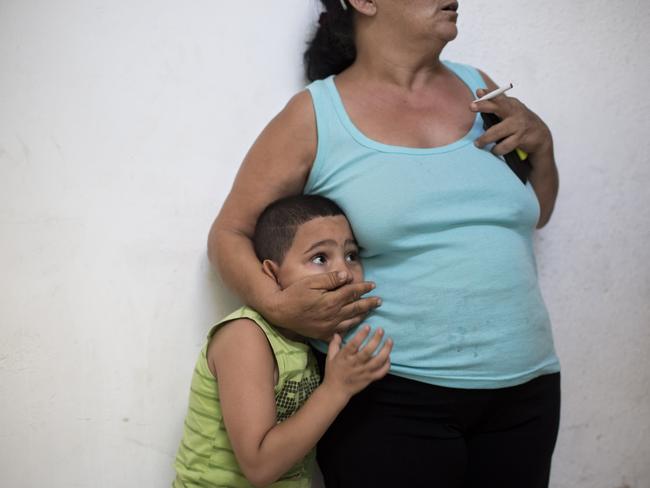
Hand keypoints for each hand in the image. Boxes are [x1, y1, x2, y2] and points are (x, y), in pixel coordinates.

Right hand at [264, 271, 381, 340]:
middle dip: (369, 304)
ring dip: (362, 316)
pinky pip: (340, 334)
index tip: (373, 285)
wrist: (280, 312)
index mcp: (332, 300)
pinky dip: (348, 331)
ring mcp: (329, 326)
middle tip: (379, 301)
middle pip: (356, 308)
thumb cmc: (294, 294)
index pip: (352, 292)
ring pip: (351, 322)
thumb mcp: (311, 282)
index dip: (364, 288)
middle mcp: (333, 315)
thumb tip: (347, 276)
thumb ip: (330, 279)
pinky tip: (353, 329)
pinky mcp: (323, 334)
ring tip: (370, 312)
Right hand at [322, 325, 391, 400]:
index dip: (361, 335)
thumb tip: (337, 334)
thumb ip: (334, 345)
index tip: (368, 326)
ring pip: (377, 361)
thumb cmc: (333, 372)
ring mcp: (363, 372)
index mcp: (344, 357)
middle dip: (376, 340)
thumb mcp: (330, 357)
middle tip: (381, 330)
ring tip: (389, 341)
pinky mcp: (369, 379)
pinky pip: (381, 372)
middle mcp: (355, 364)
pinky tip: (388, 356)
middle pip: (367, 352)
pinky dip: (386, 365)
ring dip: (385, 350)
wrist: (336, 391)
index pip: (353, 344)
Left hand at [471, 88, 552, 158]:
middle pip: (498, 107)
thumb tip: (475, 107)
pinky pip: (504, 145)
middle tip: (471, 106)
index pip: (498, 96)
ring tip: (477, 143)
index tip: (479, 91)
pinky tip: (494, 150)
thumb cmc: (518, 123)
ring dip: (485, 139)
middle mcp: (515, 111)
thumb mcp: (510, 112)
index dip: (488, 93)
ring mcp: (518, 124)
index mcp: (510, 104)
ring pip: (496, 132)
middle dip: (483, 106)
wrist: (540, 134)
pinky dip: (497, 149)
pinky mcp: (521, 137)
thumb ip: (496, 108)